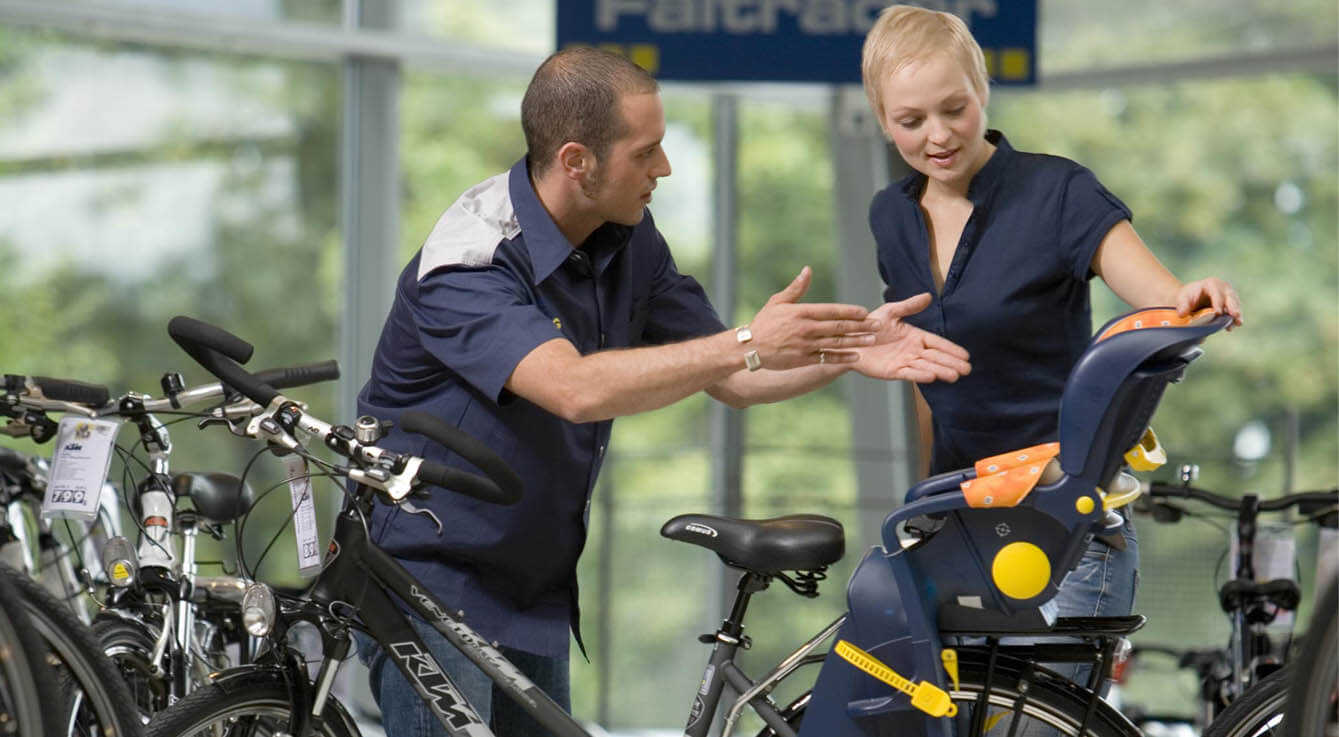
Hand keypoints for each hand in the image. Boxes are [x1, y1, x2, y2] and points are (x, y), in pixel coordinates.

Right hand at [744, 267, 882, 370]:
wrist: (749, 347)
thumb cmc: (764, 323)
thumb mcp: (778, 302)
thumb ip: (796, 288)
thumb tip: (807, 270)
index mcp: (802, 312)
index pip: (832, 310)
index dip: (850, 311)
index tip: (865, 312)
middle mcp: (806, 328)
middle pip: (839, 326)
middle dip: (861, 325)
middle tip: (877, 325)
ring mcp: (805, 345)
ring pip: (836, 342)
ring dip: (856, 341)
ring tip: (872, 340)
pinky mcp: (803, 359)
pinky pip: (827, 358)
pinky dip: (842, 357)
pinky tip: (855, 356)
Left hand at [853, 293, 971, 382]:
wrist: (850, 340)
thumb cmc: (869, 325)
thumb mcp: (890, 312)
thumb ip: (909, 306)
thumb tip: (928, 295)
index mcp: (915, 336)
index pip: (937, 343)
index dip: (951, 349)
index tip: (966, 355)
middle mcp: (912, 350)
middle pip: (936, 357)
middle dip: (952, 363)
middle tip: (967, 370)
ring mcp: (904, 362)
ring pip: (926, 367)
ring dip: (941, 371)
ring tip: (955, 376)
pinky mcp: (893, 371)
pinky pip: (909, 373)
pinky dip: (920, 375)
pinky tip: (933, 376)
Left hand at [1176, 278, 1242, 329]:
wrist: (1191, 299)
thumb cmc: (1188, 297)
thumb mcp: (1183, 298)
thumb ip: (1183, 305)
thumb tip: (1182, 314)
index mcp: (1212, 283)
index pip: (1217, 294)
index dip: (1218, 303)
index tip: (1218, 313)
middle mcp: (1224, 288)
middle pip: (1230, 297)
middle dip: (1233, 307)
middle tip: (1235, 316)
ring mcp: (1230, 296)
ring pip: (1235, 305)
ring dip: (1237, 315)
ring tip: (1237, 323)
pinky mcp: (1232, 304)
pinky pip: (1235, 311)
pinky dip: (1235, 318)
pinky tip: (1232, 326)